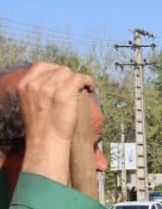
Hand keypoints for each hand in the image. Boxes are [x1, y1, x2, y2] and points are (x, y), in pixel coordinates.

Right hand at [13, 63, 96, 185]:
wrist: (46, 142)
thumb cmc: (42, 128)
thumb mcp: (31, 103)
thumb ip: (38, 91)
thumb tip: (54, 82)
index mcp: (24, 85)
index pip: (41, 65)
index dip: (55, 70)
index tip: (63, 78)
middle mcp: (35, 84)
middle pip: (58, 69)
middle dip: (69, 77)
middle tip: (76, 87)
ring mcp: (49, 88)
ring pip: (69, 73)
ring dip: (78, 80)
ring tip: (83, 89)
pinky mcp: (64, 94)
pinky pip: (79, 79)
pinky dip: (87, 81)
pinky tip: (90, 88)